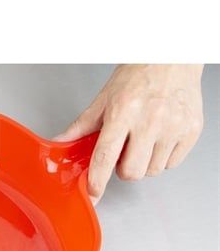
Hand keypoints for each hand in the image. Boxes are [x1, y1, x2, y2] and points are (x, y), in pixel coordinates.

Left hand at [54, 64, 203, 201]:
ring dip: (143, 163)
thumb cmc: (138, 76)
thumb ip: (80, 127)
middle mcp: (150, 120)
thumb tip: (59, 143)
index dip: (97, 180)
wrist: (173, 58)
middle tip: (124, 150)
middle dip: (122, 168)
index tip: (94, 193)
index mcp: (123, 112)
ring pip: (151, 171)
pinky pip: (171, 164)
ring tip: (143, 139)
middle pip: (131, 172)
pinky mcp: (191, 131)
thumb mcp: (103, 100)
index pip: (105, 156)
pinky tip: (159, 138)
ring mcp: (173, 127)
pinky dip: (163, 157)